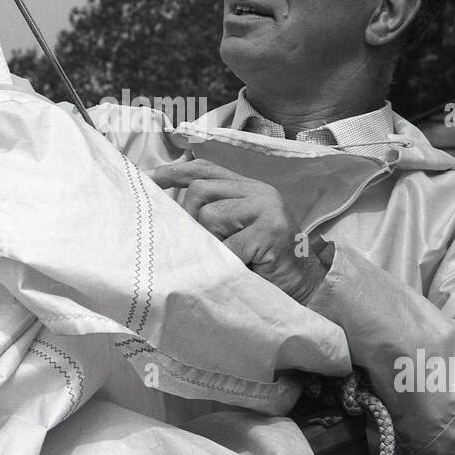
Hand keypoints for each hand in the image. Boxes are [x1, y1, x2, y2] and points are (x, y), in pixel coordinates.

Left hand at [148, 158, 332, 303]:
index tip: (148, 179)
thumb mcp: (236, 232)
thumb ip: (213, 213)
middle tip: (207, 244)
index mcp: (249, 187)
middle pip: (200, 190)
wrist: (306, 285)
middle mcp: (259, 191)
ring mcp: (267, 209)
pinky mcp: (271, 231)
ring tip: (231, 257)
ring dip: (212, 243)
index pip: (206, 169)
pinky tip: (239, 269)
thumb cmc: (263, 263)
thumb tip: (168, 209)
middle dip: (191, 218)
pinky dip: (226, 262)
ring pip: (211, 215)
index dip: (175, 172)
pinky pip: (229, 246)